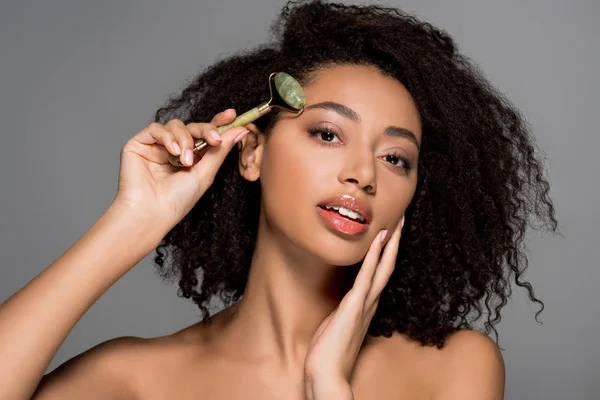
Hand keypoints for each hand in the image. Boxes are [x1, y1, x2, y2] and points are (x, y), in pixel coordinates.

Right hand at [112, 109, 248, 229]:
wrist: (152, 211)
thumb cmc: (178, 199)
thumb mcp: (206, 173)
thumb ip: (220, 150)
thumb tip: (241, 130)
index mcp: (192, 157)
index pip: (206, 134)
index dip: (218, 122)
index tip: (232, 115)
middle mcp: (175, 149)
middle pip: (193, 126)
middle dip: (205, 130)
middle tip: (214, 140)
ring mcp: (157, 146)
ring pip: (176, 125)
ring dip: (185, 140)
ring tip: (185, 160)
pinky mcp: (140, 144)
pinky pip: (156, 128)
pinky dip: (167, 137)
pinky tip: (172, 151)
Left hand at [304, 216, 404, 398]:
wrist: (327, 374)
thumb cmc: (330, 352)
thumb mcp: (338, 324)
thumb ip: (344, 311)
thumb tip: (344, 303)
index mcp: (365, 306)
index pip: (380, 274)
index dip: (386, 254)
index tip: (390, 235)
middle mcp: (369, 303)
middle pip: (387, 267)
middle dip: (394, 243)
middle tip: (401, 220)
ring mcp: (363, 304)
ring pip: (382, 268)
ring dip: (389, 244)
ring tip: (395, 223)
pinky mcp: (353, 306)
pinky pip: (365, 276)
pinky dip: (373, 257)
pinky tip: (378, 240)